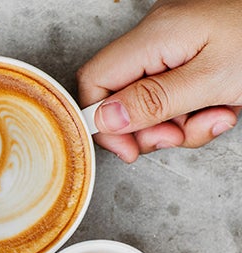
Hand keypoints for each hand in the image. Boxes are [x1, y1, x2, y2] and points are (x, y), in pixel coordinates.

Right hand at [77, 0, 241, 161]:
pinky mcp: (193, 56)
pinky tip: (223, 108)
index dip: (103, 121)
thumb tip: (104, 120)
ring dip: (180, 124)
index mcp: (155, 36)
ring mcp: (176, 46)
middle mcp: (158, 37)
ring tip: (216, 118)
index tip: (129, 148)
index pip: (95, 80)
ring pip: (152, 103)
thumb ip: (153, 102)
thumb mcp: (211, 81)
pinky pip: (177, 94)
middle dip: (150, 128)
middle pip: (123, 96)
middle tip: (179, 136)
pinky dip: (196, 111)